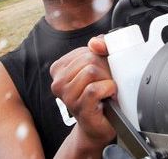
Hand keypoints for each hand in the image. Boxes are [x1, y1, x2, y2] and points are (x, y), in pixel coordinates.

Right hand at [50, 36, 116, 150]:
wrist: (101, 124)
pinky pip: (95, 89)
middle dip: (105, 69)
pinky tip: (108, 96)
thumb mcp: (101, 64)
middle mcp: (58, 82)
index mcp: (59, 68)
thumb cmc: (101, 93)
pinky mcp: (78, 107)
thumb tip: (94, 42)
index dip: (101, 58)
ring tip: (106, 91)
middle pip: (89, 58)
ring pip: (91, 71)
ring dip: (107, 80)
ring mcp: (66, 96)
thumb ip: (101, 45)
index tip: (101, 73)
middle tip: (106, 83)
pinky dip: (108, 89)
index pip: (86, 49)